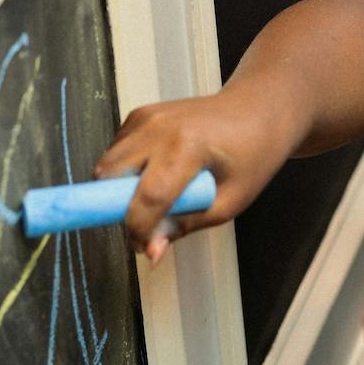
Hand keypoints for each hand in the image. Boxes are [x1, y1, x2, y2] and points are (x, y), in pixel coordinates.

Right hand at [95, 88, 292, 262]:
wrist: (257, 112)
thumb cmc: (251, 157)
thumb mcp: (229, 202)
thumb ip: (185, 226)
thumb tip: (150, 252)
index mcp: (187, 147)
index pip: (145, 197)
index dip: (138, 230)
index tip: (144, 247)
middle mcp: (158, 127)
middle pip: (108, 177)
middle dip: (118, 208)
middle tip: (148, 223)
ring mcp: (146, 117)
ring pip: (106, 164)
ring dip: (118, 190)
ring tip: (157, 197)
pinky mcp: (139, 114)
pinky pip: (115, 151)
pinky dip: (125, 171)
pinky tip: (155, 174)